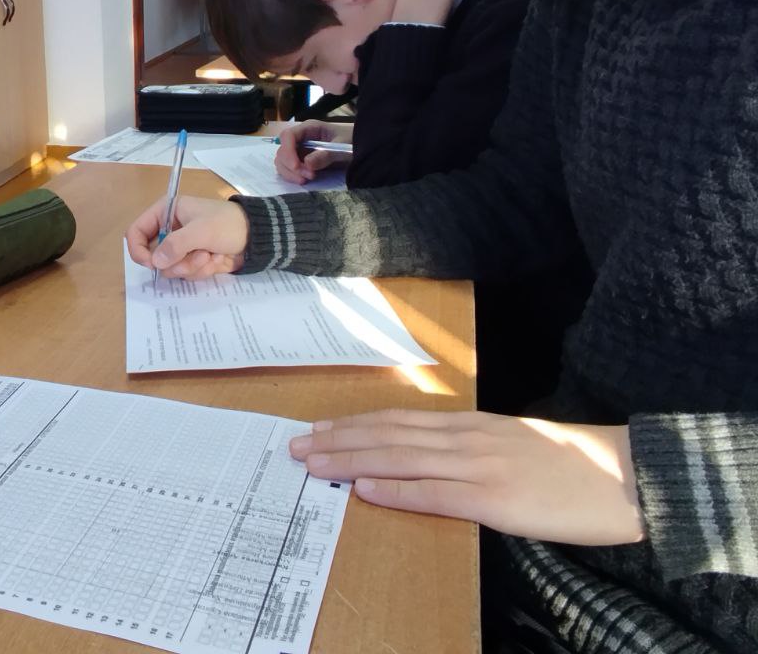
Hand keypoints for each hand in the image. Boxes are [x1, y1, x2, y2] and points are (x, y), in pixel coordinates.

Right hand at [125, 195, 247, 279]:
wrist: (257, 237)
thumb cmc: (228, 224)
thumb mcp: (202, 230)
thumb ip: (176, 245)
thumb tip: (155, 262)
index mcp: (167, 212)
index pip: (136, 231)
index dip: (139, 249)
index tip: (151, 264)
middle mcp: (171, 230)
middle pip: (154, 256)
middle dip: (178, 261)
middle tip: (198, 256)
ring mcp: (182, 248)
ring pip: (171, 269)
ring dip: (193, 266)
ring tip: (211, 255)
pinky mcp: (193, 261)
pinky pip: (186, 274)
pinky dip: (203, 270)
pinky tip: (217, 259)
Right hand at [275, 121, 351, 184]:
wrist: (360, 148)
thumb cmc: (352, 141)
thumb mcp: (342, 147)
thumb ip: (326, 155)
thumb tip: (307, 163)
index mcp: (309, 128)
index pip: (288, 136)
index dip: (288, 151)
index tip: (296, 167)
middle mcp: (301, 138)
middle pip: (282, 151)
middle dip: (291, 166)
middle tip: (308, 176)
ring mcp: (299, 150)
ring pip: (282, 162)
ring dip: (290, 173)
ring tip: (307, 180)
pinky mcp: (301, 162)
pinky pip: (289, 169)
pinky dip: (293, 176)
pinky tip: (305, 180)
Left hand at [289, 409, 645, 545]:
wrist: (625, 474)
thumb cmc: (571, 464)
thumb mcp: (513, 443)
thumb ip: (471, 447)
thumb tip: (430, 458)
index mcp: (470, 425)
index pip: (398, 420)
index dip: (354, 424)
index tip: (318, 428)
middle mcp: (466, 438)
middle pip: (387, 435)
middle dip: (337, 441)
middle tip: (294, 446)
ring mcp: (478, 466)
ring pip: (400, 458)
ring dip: (351, 461)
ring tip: (312, 463)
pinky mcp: (495, 498)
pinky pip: (434, 493)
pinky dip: (395, 489)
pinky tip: (365, 488)